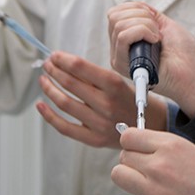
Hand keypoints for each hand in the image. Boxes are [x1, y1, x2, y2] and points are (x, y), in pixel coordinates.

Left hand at [35, 51, 166, 147]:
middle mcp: (106, 104)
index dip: (63, 60)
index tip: (55, 55)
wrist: (154, 128)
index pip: (81, 68)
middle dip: (54, 70)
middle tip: (47, 64)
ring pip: (64, 103)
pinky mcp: (94, 139)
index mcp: (115, 86)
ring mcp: (99, 123)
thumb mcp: (123, 82)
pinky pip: (65, 127)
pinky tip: (41, 105)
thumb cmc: (136, 101)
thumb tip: (68, 65)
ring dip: (50, 89)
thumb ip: (97, 77)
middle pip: (70, 84)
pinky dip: (49, 116)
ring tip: (44, 80)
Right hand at [107, 2, 194, 117]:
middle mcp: (119, 48)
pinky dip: (142, 31)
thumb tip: (135, 6)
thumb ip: (148, 14)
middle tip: (157, 30)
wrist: (192, 74)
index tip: (154, 18)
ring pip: (119, 25)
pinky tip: (155, 41)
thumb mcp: (164, 25)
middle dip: (141, 15)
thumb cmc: (183, 54)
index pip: (115, 13)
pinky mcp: (123, 65)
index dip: (135, 8)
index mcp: (127, 38)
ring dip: (145, 24)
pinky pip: (123, 37)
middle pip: (114, 17)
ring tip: (157, 37)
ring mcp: (119, 57)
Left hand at [112, 128, 194, 194]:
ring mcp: (156, 191)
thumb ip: (160, 147)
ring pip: (118, 176)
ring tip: (145, 187)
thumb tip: (131, 144)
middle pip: (123, 157)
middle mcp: (160, 165)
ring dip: (129, 182)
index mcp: (170, 144)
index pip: (128, 136)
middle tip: (147, 172)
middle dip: (132, 164)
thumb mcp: (189, 150)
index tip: (138, 151)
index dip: (131, 144)